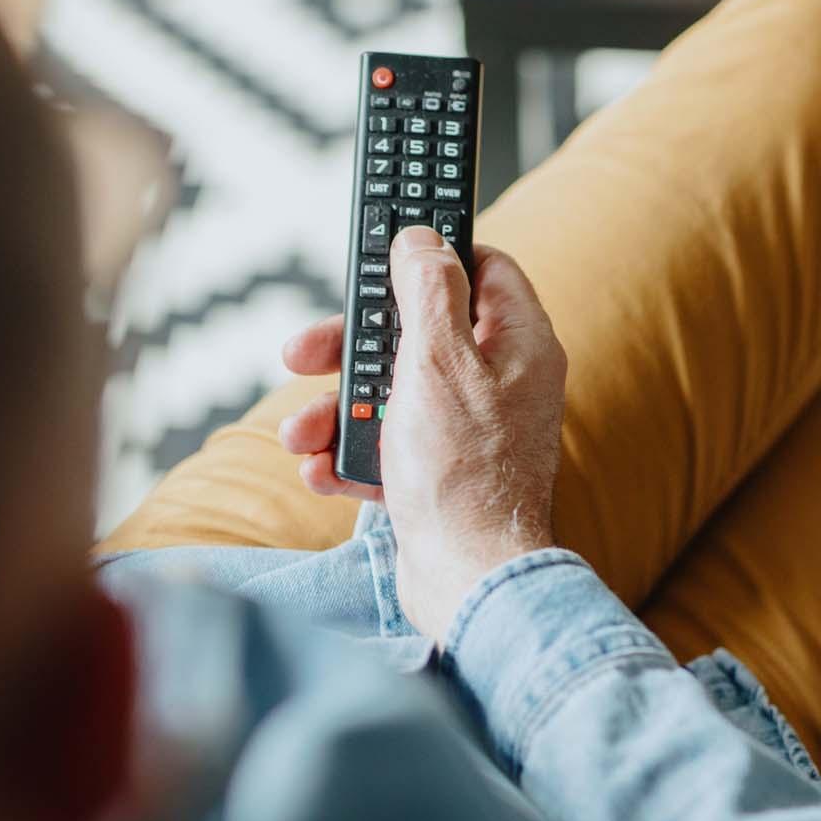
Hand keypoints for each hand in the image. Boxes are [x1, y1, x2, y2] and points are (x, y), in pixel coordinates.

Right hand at [278, 226, 567, 640]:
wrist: (467, 584)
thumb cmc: (463, 476)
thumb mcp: (438, 361)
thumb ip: (428, 290)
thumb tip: (423, 236)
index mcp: (518, 345)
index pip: (482, 268)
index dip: (429, 258)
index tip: (379, 258)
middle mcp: (500, 382)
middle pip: (417, 333)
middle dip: (351, 349)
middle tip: (302, 354)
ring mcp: (471, 430)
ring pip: (391, 393)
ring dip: (336, 410)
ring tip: (303, 436)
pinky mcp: (441, 473)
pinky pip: (388, 446)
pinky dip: (351, 455)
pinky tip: (323, 471)